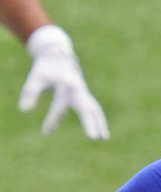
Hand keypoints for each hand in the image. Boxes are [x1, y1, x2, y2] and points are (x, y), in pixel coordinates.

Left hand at [19, 25, 109, 139]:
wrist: (59, 54)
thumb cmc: (45, 68)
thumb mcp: (35, 78)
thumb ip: (30, 93)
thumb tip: (24, 110)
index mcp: (65, 85)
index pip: (59, 107)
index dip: (51, 121)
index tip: (45, 133)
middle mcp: (78, 90)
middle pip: (85, 109)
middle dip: (89, 124)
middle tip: (93, 138)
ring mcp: (84, 92)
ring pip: (94, 109)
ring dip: (100, 123)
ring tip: (105, 138)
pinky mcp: (86, 95)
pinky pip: (95, 109)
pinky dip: (100, 120)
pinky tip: (104, 133)